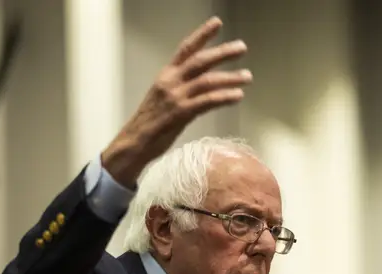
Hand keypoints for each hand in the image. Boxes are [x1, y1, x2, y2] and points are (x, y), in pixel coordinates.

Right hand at [102, 17, 250, 187]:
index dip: (202, 35)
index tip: (217, 23)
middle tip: (242, 47)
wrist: (134, 143)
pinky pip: (207, 101)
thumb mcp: (164, 99)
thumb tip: (202, 85)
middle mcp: (170, 82)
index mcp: (166, 75)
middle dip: (223, 52)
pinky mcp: (180, 113)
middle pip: (201, 61)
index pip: (186, 49)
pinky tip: (238, 96)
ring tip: (247, 77)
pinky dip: (224, 97)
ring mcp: (175, 97)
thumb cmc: (151, 124)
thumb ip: (181, 89)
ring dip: (230, 77)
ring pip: (207, 80)